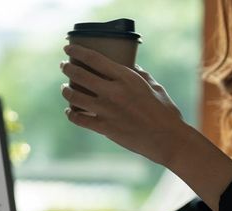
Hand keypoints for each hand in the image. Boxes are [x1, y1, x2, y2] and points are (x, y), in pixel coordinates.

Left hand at [59, 44, 191, 165]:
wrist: (167, 139)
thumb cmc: (164, 112)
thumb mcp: (154, 87)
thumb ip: (140, 75)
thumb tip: (131, 65)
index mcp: (126, 78)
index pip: (94, 59)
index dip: (77, 52)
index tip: (67, 49)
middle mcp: (113, 92)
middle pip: (79, 75)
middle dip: (67, 68)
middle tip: (63, 66)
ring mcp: (107, 110)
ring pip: (74, 97)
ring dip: (66, 90)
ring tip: (65, 87)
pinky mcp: (104, 128)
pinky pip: (78, 119)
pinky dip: (71, 114)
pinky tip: (69, 111)